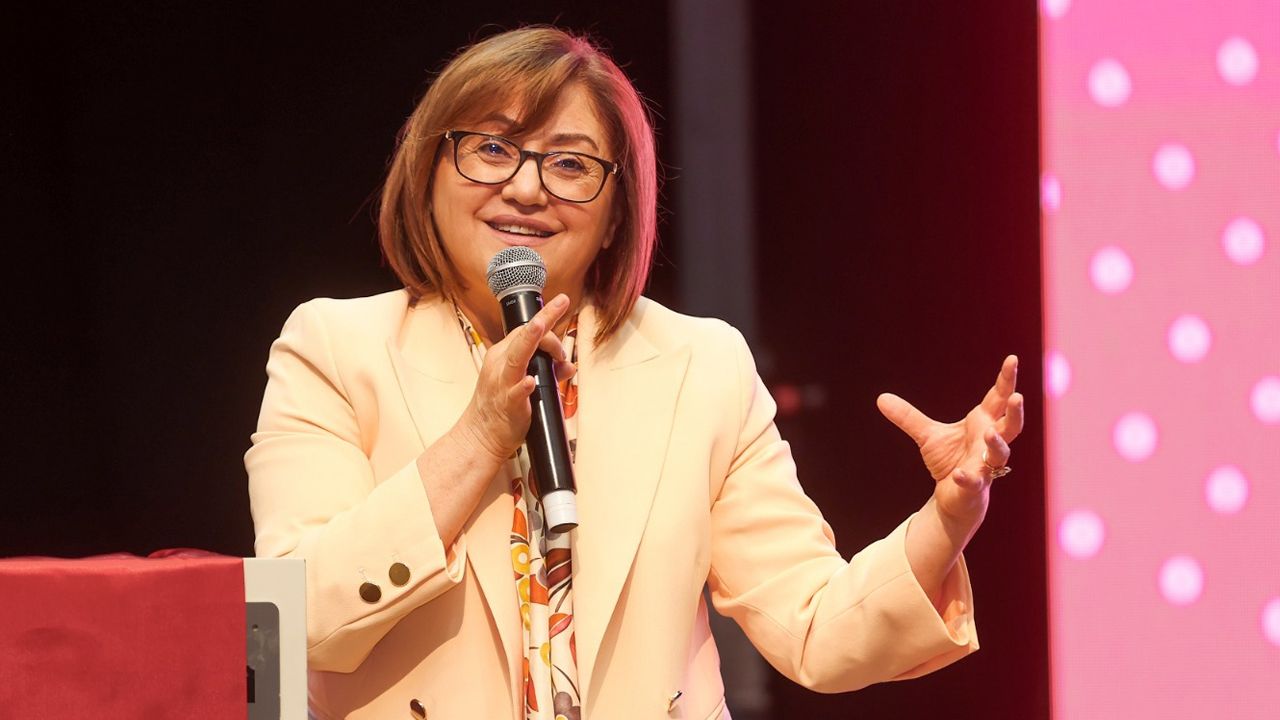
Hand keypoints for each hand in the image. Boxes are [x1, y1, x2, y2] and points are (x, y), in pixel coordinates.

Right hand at [457, 293, 576, 463]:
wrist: (479, 436)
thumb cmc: (501, 408)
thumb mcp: (523, 383)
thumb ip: (548, 372)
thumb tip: (569, 366)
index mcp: (503, 355)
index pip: (526, 328)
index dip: (546, 316)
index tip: (563, 301)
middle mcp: (500, 364)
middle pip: (524, 336)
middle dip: (548, 330)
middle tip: (562, 352)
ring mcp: (502, 382)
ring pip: (517, 357)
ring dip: (530, 340)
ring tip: (541, 326)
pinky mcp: (507, 403)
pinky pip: (515, 391)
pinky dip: (523, 385)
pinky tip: (530, 382)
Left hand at [876, 355, 1024, 531]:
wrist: (953, 496)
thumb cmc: (950, 461)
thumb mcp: (928, 436)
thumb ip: (908, 417)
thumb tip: (881, 398)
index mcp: (982, 423)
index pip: (998, 399)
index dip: (1006, 380)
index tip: (1012, 359)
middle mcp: (989, 442)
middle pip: (1011, 425)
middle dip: (1015, 411)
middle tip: (1017, 396)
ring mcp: (986, 465)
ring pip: (1000, 453)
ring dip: (996, 443)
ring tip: (988, 433)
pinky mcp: (976, 486)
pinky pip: (974, 480)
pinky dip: (967, 477)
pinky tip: (958, 473)